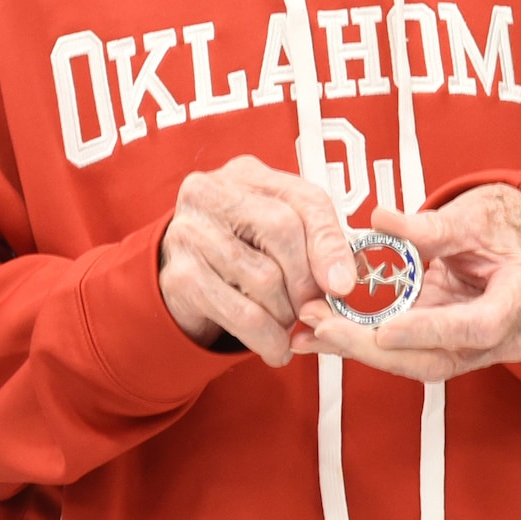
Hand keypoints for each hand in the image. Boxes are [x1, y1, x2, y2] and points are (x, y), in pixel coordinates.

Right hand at [159, 155, 354, 366]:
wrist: (177, 270)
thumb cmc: (236, 245)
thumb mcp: (276, 230)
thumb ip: (313, 240)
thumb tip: (342, 278)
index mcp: (248, 175)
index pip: (304, 198)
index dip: (330, 242)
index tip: (343, 282)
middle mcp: (213, 194)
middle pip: (282, 230)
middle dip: (307, 279)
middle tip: (315, 307)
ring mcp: (191, 233)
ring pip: (264, 277)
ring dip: (286, 312)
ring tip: (288, 321)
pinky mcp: (180, 277)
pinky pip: (241, 313)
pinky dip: (266, 337)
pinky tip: (274, 344)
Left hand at [294, 184, 520, 381]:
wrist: (518, 240)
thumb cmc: (505, 226)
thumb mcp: (472, 217)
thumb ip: (429, 226)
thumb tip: (381, 221)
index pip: (477, 327)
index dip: (428, 331)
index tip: (383, 330)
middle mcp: (507, 335)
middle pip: (437, 358)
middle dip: (374, 347)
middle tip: (324, 325)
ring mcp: (477, 348)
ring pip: (416, 361)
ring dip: (361, 347)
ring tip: (312, 326)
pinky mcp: (449, 347)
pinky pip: (407, 351)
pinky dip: (367, 341)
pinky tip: (327, 330)